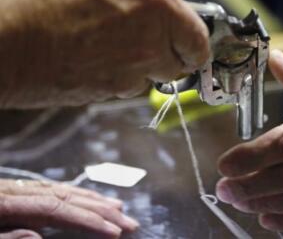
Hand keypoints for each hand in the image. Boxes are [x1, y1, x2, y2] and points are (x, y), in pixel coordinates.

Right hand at [0, 0, 208, 107]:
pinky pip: (124, 87)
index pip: (199, 40)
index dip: (193, 41)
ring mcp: (129, 73)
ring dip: (140, 64)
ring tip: (106, 42)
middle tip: (143, 35)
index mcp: (154, 3)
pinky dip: (116, 76)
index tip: (186, 39)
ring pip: (150, 76)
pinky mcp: (106, 94)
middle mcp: (150, 42)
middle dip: (168, 51)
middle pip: (179, 64)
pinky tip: (90, 57)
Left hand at [0, 179, 138, 237]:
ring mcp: (18, 187)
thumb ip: (6, 237)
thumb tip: (38, 236)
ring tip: (120, 208)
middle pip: (67, 197)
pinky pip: (54, 189)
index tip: (114, 232)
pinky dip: (77, 194)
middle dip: (101, 210)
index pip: (57, 209)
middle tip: (130, 223)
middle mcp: (18, 190)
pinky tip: (91, 199)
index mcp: (5, 202)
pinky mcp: (17, 189)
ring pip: (64, 190)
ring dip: (94, 200)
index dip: (88, 220)